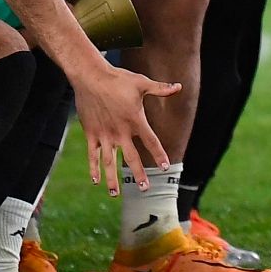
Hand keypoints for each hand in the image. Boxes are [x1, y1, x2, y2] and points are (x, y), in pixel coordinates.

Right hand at [70, 60, 175, 194]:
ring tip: (116, 195)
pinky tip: (95, 180)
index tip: (165, 167)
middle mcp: (120, 132)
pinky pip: (92, 155)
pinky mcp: (91, 134)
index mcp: (135, 120)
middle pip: (131, 158)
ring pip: (109, 162)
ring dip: (112, 179)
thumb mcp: (141, 83)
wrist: (91, 77)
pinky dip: (93, 168)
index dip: (159, 154)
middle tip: (145, 189)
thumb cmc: (118, 79)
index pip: (151, 141)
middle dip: (138, 174)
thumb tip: (179, 87)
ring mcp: (105, 135)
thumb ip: (160, 89)